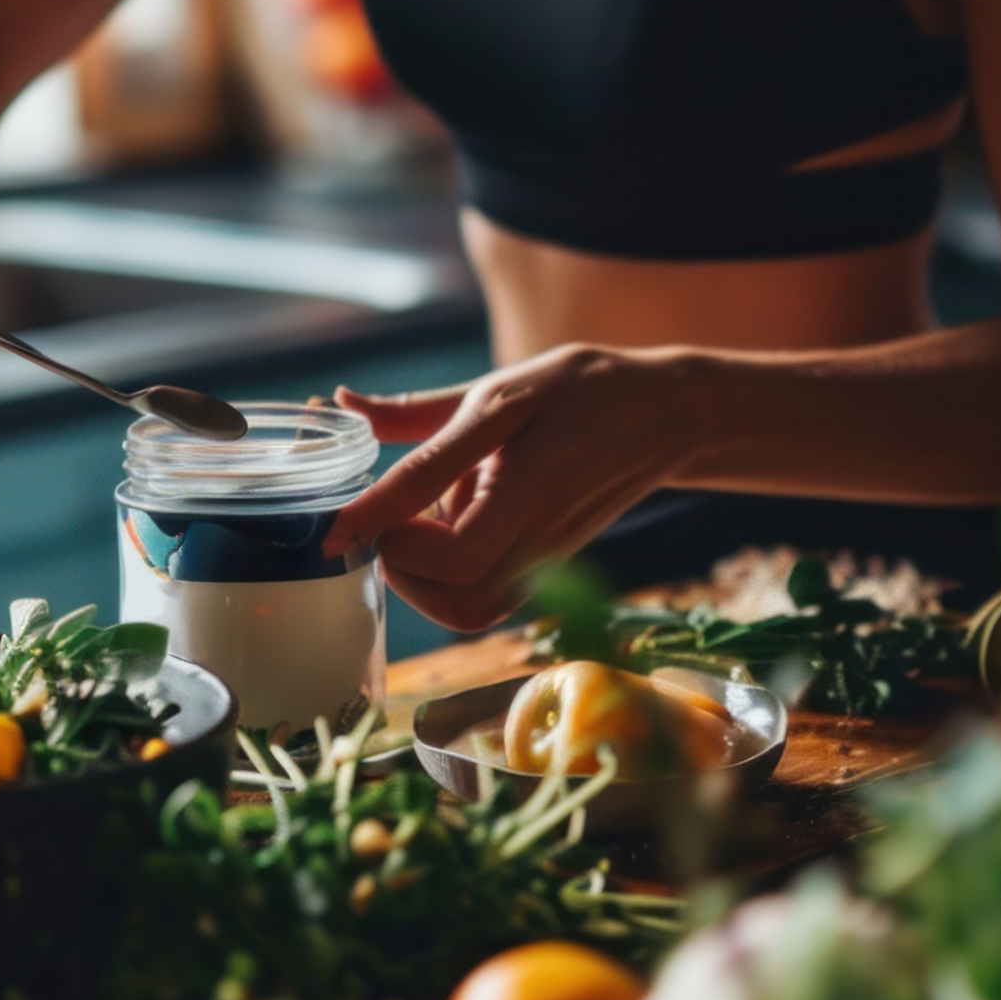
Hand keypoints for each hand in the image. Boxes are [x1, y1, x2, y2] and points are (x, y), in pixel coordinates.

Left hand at [324, 345, 689, 630]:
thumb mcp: (500, 388)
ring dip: (423, 581)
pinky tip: (442, 531)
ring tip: (414, 527)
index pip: (448, 547)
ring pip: (471, 611)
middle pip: (458, 601)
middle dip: (403, 568)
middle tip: (387, 519)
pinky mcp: (541, 569)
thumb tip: (340, 403)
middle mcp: (538, 539)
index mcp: (527, 487)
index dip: (381, 538)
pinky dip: (446, 581)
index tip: (335, 529)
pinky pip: (484, 601)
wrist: (665, 418)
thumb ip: (416, 412)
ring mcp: (543, 561)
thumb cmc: (581, 392)